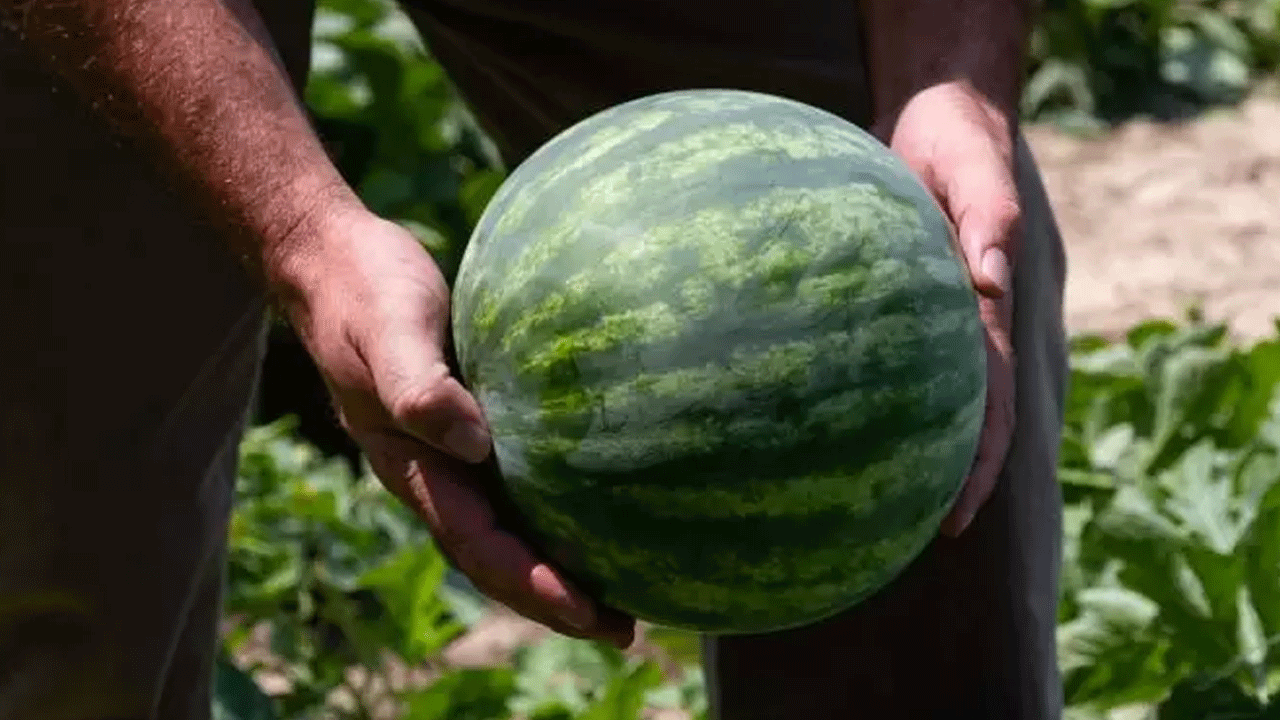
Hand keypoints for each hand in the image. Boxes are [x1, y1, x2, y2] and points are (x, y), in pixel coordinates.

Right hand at [271, 207, 635, 646]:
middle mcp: (436, 472)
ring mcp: (453, 450)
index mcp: (412, 468)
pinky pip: (518, 477)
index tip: (589, 613)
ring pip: (509, 524)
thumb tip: (475, 444)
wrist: (336, 260)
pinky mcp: (473, 418)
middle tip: (623, 629)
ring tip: (622, 589)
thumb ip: (420, 388)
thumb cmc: (363, 291)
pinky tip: (600, 503)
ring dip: (557, 563)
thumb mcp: (390, 331)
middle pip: (498, 556)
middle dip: (555, 600)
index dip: (532, 586)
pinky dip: (555, 505)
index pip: (479, 547)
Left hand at [873, 81, 1019, 537]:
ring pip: (903, 390)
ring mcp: (917, 313)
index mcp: (984, 311)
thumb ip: (991, 220)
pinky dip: (839, 383)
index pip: (986, 406)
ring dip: (886, 443)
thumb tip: (989, 281)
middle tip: (893, 537)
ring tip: (841, 498)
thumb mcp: (978, 168)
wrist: (934, 109)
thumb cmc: (961, 136)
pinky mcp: (878, 294)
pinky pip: (860, 346)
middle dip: (928, 479)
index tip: (951, 520)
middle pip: (945, 417)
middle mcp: (953, 324)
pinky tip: (795, 410)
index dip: (975, 467)